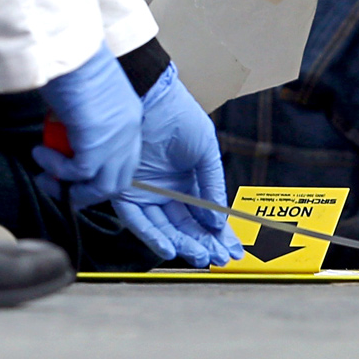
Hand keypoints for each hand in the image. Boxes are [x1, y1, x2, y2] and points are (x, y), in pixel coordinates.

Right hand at [32, 45, 141, 208]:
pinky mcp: (98, 145)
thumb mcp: (88, 98)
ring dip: (72, 189)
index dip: (103, 176)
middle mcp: (129, 132)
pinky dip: (57, 169)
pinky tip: (40, 154)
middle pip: (118, 181)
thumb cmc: (77, 66)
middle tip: (59, 186)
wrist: (74, 53)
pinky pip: (78, 172)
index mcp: (130, 119)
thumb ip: (85, 120)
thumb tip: (65, 135)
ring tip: (46, 179)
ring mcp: (117, 141)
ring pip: (102, 187)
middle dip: (88, 192)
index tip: (79, 180)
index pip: (126, 162)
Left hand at [109, 64, 244, 266]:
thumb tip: (218, 220)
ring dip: (182, 244)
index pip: (207, 216)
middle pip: (187, 227)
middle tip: (216, 258)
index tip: (232, 251)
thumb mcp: (206, 152)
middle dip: (203, 244)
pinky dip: (153, 236)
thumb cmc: (179, 118)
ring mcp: (147, 195)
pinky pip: (139, 221)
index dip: (220, 235)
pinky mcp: (125, 193)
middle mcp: (168, 193)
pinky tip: (169, 248)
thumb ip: (212, 186)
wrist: (150, 99)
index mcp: (190, 184)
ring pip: (166, 228)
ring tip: (199, 256)